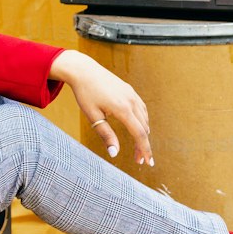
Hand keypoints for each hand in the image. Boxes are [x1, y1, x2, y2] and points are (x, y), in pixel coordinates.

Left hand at [50, 50, 153, 166]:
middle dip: (144, 145)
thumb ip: (106, 135)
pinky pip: (142, 108)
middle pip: (144, 128)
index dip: (145, 150)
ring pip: (144, 118)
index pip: (139, 134)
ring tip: (138, 147)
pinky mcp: (130, 90)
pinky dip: (142, 121)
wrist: (83, 70)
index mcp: (122, 109)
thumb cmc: (85, 93)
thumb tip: (114, 153)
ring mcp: (132, 94)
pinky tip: (138, 127)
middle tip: (139, 160)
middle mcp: (131, 101)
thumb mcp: (93, 116)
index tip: (148, 163)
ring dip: (144, 133)